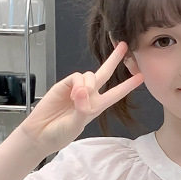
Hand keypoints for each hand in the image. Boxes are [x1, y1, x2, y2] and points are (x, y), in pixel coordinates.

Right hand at [19, 42, 143, 155]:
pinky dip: (78, 83)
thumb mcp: (75, 125)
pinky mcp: (64, 85)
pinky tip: (74, 93)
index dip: (128, 85)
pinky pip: (76, 76)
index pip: (116, 94)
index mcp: (96, 107)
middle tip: (124, 46)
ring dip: (88, 84)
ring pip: (90, 75)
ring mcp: (76, 89)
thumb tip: (83, 91)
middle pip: (105, 74)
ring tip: (78, 97)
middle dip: (114, 59)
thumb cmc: (59, 133)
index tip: (141, 77)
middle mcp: (89, 96)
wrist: (39, 134)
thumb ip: (81, 108)